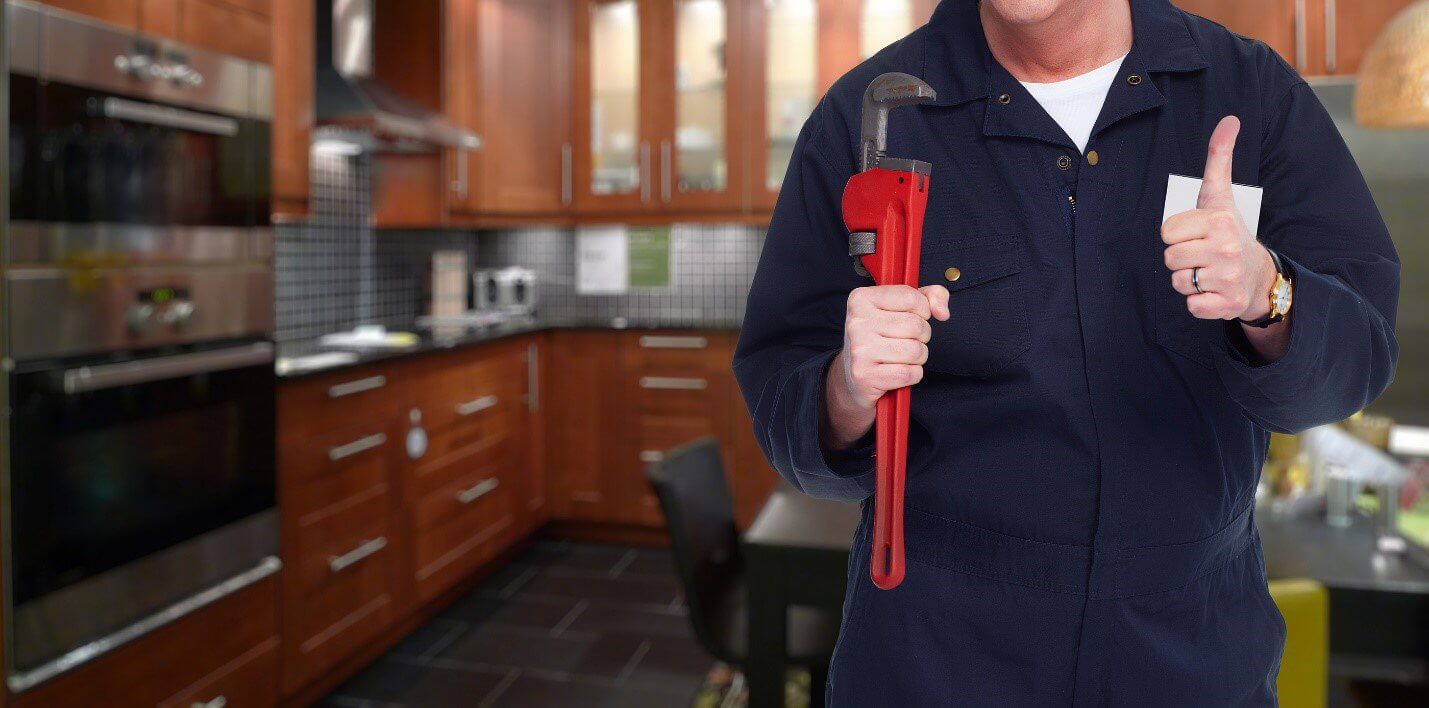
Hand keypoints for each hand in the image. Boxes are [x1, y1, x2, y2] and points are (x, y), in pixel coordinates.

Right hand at [837, 284, 950, 409]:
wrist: (854, 376)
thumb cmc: (880, 339)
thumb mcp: (902, 308)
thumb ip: (930, 296)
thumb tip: (942, 311)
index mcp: (862, 299)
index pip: (911, 297)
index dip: (922, 310)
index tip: (911, 317)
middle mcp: (857, 322)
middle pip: (916, 325)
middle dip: (921, 337)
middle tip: (904, 340)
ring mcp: (859, 349)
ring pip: (915, 351)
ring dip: (917, 358)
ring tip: (900, 357)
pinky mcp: (864, 375)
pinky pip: (908, 373)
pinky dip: (911, 375)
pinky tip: (896, 371)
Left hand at [1161, 115, 1276, 320]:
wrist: (1259, 276)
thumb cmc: (1230, 231)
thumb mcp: (1221, 194)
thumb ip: (1219, 158)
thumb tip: (1229, 119)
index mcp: (1219, 221)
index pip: (1166, 231)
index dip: (1177, 234)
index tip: (1197, 233)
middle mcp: (1227, 248)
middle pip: (1169, 258)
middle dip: (1181, 258)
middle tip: (1202, 255)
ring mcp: (1229, 278)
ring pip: (1178, 282)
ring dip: (1188, 281)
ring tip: (1208, 272)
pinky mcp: (1228, 305)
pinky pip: (1191, 307)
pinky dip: (1198, 303)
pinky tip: (1213, 292)